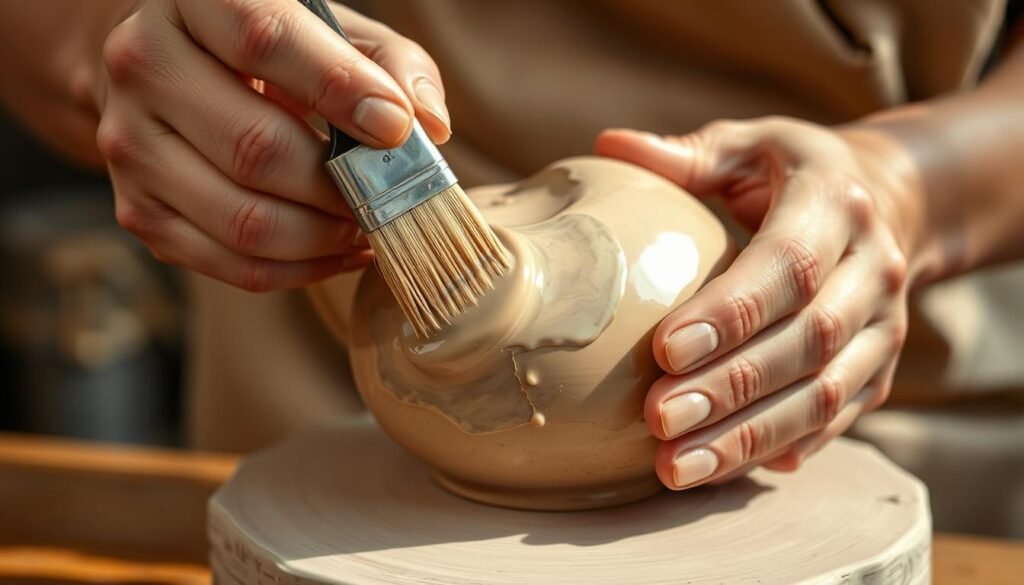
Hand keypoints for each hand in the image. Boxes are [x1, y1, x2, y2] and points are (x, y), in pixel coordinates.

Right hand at [95, 0, 452, 289]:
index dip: (338, 86)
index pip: (264, 38)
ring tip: (368, 225)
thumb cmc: (275, 51)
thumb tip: (426, 124)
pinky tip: (340, 250)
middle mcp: (143, 66)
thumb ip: (391, 63)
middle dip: (339, 185)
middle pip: (255, 148)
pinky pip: (233, 266)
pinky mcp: (138, 212)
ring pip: (244, 220)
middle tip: (389, 196)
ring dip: (325, 235)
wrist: (177, 72)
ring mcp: (129, 146)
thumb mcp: (334, 31)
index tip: (395, 127)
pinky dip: (302, 269)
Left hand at [597, 118, 915, 488]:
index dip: (729, 311)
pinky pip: (836, 422)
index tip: (664, 348)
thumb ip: (686, 156)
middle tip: (658, 418)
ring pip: (823, 395)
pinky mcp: (878, 370)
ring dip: (749, 436)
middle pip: (806, 341)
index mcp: (834, 203)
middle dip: (730, 386)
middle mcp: (872, 269)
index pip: (786, 264)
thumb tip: (609, 147)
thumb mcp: (747, 146)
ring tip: (676, 465)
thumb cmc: (790, 173)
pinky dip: (781, 449)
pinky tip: (724, 471)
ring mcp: (883, 327)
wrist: (886, 206)